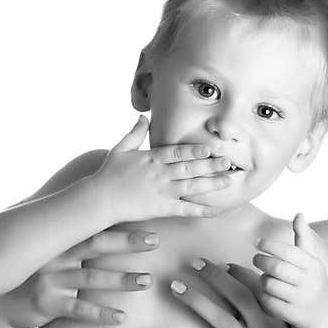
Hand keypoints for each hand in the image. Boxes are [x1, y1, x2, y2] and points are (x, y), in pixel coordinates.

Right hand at [0, 228, 158, 327]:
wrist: (1, 301)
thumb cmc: (39, 273)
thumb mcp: (55, 251)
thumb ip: (79, 237)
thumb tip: (110, 213)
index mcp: (61, 240)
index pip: (95, 225)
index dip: (121, 220)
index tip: (149, 215)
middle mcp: (56, 255)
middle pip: (96, 245)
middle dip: (127, 242)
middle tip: (155, 240)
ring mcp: (50, 279)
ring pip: (91, 279)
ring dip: (121, 280)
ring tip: (146, 281)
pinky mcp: (45, 304)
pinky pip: (77, 310)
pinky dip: (100, 314)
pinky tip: (121, 318)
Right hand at [91, 115, 233, 221]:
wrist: (99, 199)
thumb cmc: (108, 174)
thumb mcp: (120, 149)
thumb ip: (135, 133)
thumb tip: (143, 117)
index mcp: (152, 158)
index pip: (178, 152)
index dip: (195, 150)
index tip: (210, 148)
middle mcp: (160, 174)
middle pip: (190, 168)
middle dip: (210, 164)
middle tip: (228, 161)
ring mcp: (162, 191)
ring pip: (192, 186)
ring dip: (211, 183)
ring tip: (228, 180)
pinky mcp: (162, 208)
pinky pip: (186, 209)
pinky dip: (201, 211)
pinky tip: (216, 211)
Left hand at [154, 259, 321, 327]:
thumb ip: (268, 325)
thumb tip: (253, 313)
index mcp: (270, 321)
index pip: (252, 289)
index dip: (235, 274)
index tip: (221, 263)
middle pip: (234, 294)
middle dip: (213, 276)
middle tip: (193, 262)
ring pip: (217, 317)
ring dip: (194, 299)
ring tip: (174, 286)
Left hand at [252, 213, 327, 327]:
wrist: (323, 313)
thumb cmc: (312, 280)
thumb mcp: (311, 258)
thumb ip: (303, 236)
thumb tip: (299, 214)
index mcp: (313, 265)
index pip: (288, 252)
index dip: (270, 245)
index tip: (258, 242)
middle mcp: (309, 282)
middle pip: (277, 268)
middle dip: (262, 261)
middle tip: (255, 258)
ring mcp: (301, 299)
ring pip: (270, 285)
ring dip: (263, 280)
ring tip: (264, 277)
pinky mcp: (292, 315)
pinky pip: (269, 303)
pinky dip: (263, 297)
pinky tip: (265, 293)